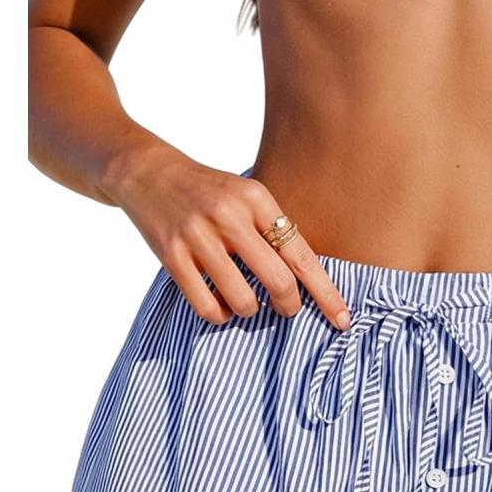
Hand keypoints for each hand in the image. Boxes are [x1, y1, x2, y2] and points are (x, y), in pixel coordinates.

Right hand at [103, 144, 350, 329]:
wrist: (148, 172)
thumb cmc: (209, 193)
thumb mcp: (246, 197)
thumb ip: (273, 231)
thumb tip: (307, 282)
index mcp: (257, 198)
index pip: (301, 255)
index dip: (325, 293)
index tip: (343, 319)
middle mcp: (230, 215)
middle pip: (278, 281)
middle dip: (289, 306)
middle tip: (288, 309)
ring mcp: (198, 236)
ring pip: (243, 300)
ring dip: (250, 311)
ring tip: (246, 302)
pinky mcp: (170, 255)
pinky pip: (206, 306)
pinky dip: (219, 315)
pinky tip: (219, 306)